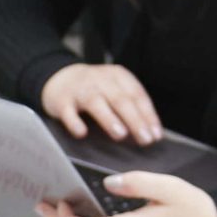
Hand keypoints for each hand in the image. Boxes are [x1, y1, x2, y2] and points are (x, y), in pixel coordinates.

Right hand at [41, 62, 160, 144]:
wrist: (61, 78)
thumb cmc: (95, 89)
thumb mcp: (115, 89)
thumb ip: (130, 106)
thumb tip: (149, 133)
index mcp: (118, 76)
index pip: (137, 95)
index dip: (148, 115)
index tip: (155, 135)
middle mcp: (100, 80)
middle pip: (120, 99)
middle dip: (134, 120)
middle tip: (144, 139)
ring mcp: (80, 89)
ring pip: (96, 103)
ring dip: (109, 119)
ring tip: (121, 135)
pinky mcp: (62, 100)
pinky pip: (68, 112)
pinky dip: (75, 122)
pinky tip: (82, 133)